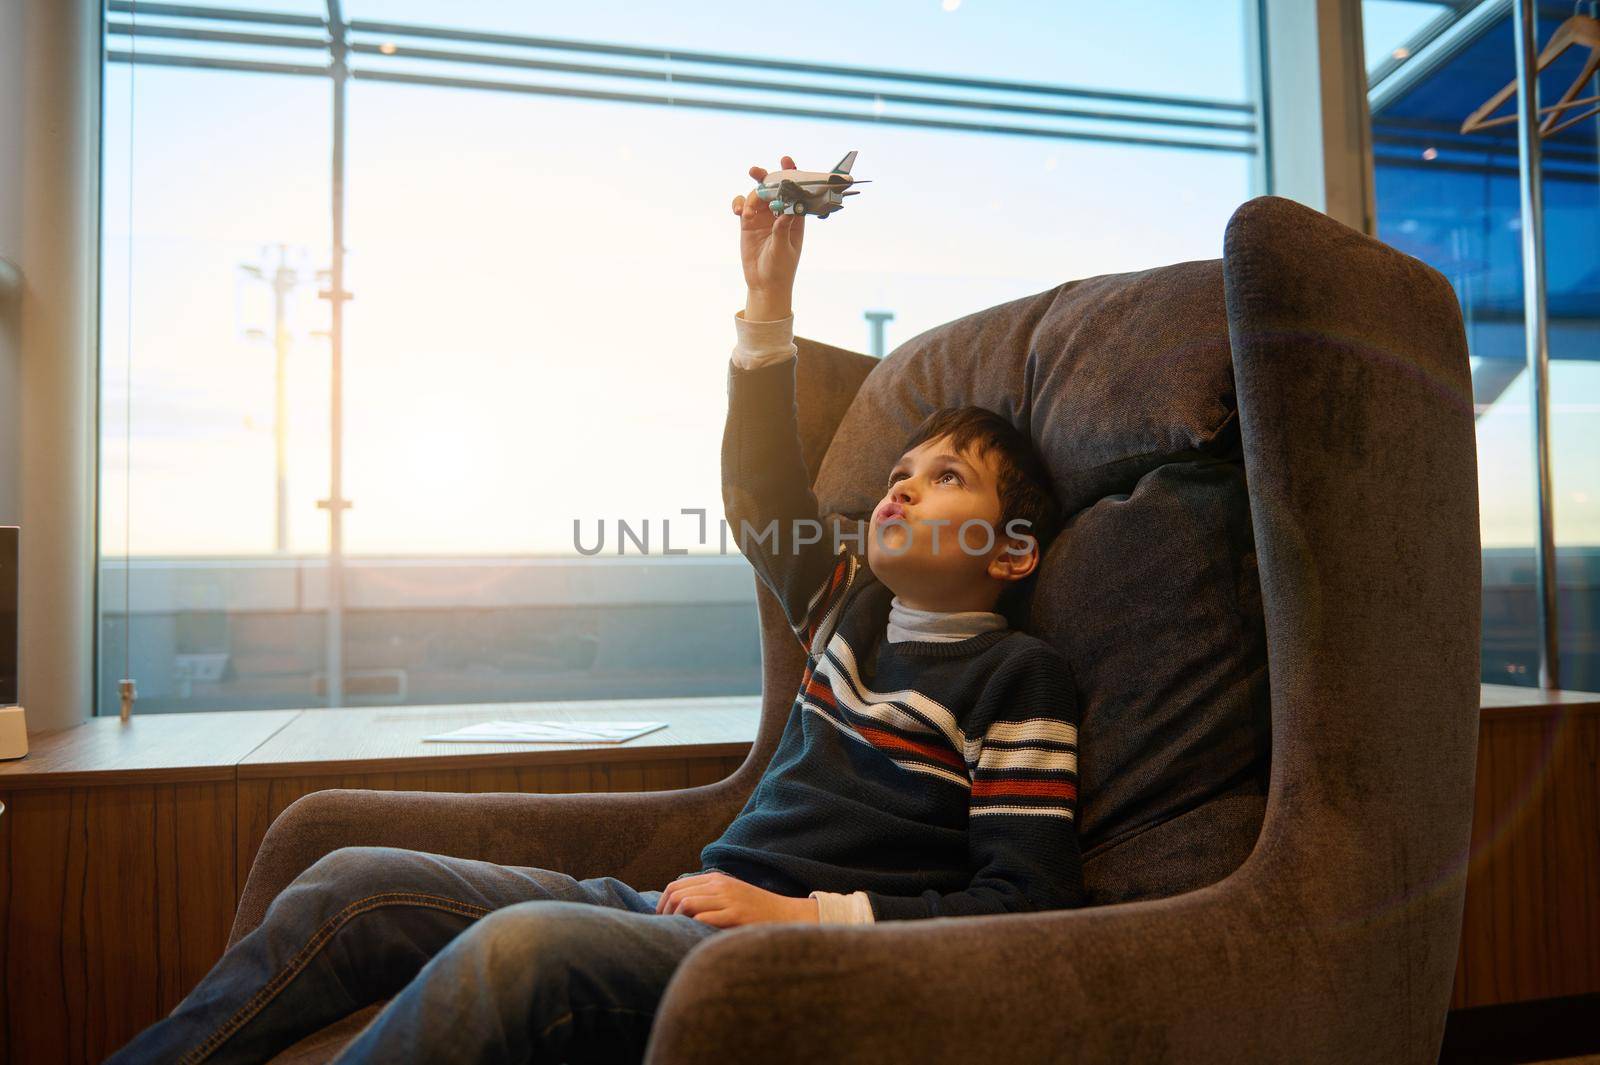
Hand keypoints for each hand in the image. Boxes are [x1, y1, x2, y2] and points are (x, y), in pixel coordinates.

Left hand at [656, 870, 818, 927]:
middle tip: (666, 931)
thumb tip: (678, 909)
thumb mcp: (730, 895)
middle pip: (677, 895)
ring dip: (676, 921)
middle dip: (665, 914)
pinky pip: (704, 919)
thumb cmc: (755, 911)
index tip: (662, 920)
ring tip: (677, 935)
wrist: (786, 915)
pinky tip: (693, 938)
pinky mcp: (736, 915)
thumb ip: (708, 897)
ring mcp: (728, 900)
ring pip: (687, 904)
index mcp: (715, 879)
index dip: (662, 904)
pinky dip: (692, 928)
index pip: (676, 886)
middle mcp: (719, 886)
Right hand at [731, 154, 803, 318]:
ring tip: (745, 210)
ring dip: (750, 196)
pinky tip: (737, 211)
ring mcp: (762, 218)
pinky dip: (738, 204)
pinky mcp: (747, 224)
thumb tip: (786, 212)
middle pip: (773, 189)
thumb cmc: (781, 269)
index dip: (792, 174)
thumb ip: (783, 230)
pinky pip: (742, 206)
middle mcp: (778, 214)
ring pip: (756, 196)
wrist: (764, 284)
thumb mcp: (784, 250)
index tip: (786, 160)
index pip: (795, 192)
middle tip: (755, 172)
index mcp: (794, 218)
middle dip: (765, 177)